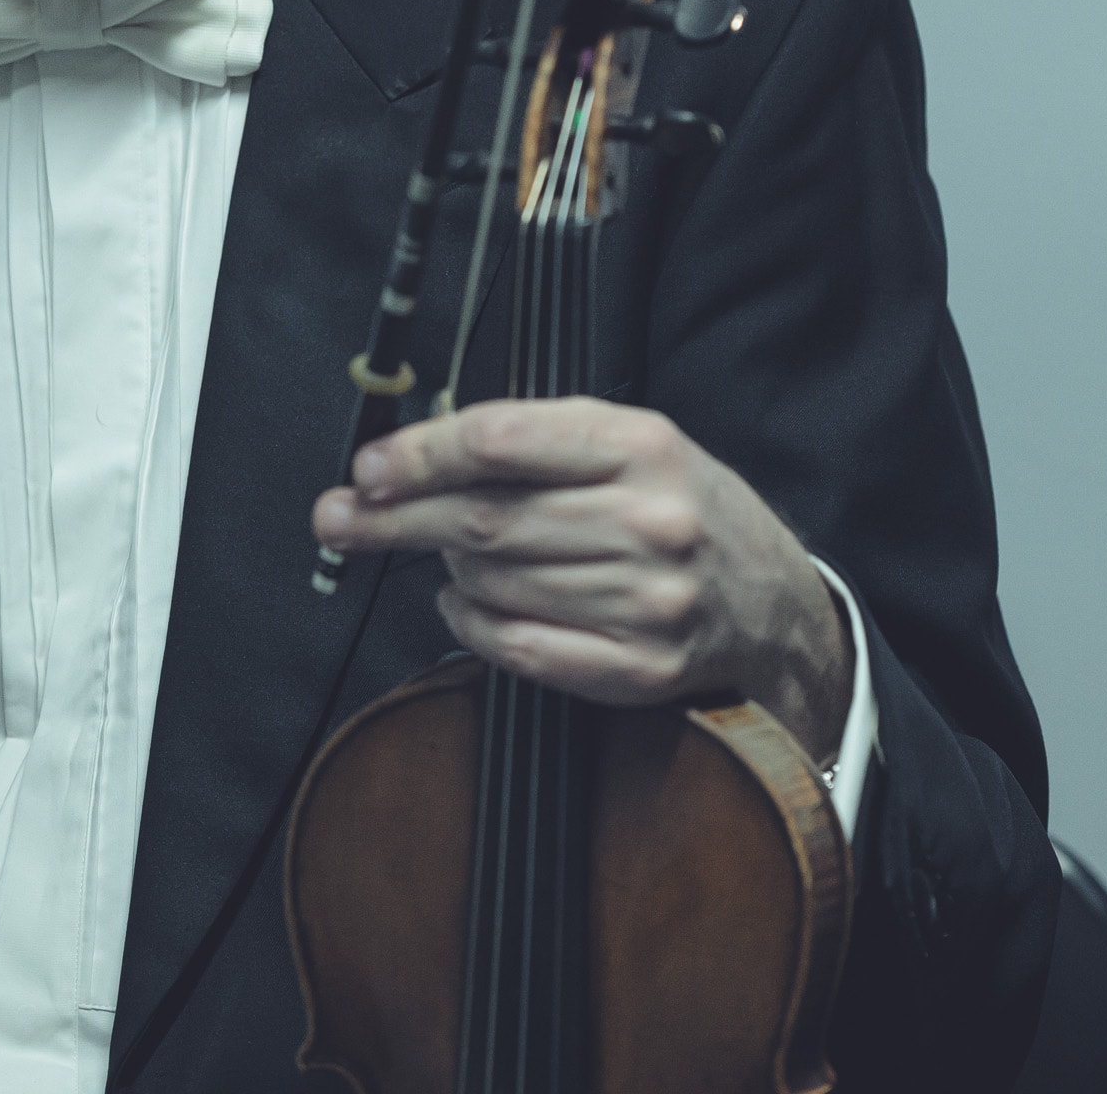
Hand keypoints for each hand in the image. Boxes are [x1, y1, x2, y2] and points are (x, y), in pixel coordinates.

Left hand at [311, 398, 853, 762]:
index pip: (503, 441)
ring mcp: (648, 602)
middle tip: (337, 516)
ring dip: (445, 572)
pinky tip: (465, 605)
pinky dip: (472, 626)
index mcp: (644, 447)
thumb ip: (534, 438)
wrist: (769, 600)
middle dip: (395, 518)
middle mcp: (650, 522)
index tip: (368, 467)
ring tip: (442, 558)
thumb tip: (411, 455)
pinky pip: (519, 649)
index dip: (421, 454)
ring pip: (494, 585)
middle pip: (485, 520)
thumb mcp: (629, 441)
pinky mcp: (639, 669)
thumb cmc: (679, 507)